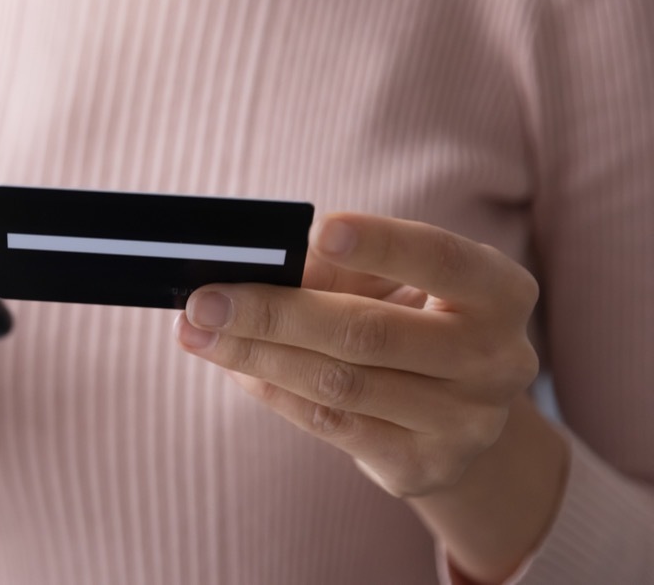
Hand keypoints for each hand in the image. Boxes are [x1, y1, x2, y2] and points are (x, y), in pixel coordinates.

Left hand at [175, 213, 540, 497]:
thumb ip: (338, 267)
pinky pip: (333, 424)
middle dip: (274, 313)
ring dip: (256, 356)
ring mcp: (465, 421)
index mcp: (500, 291)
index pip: (441, 259)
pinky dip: (275, 391)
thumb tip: (252, 268)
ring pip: (341, 383)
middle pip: (369, 332)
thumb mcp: (395, 282)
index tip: (317, 232)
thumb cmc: (412, 319)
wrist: (457, 414)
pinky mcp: (424, 464)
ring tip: (198, 334)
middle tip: (204, 300)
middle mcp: (496, 358)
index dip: (382, 244)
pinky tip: (237, 368)